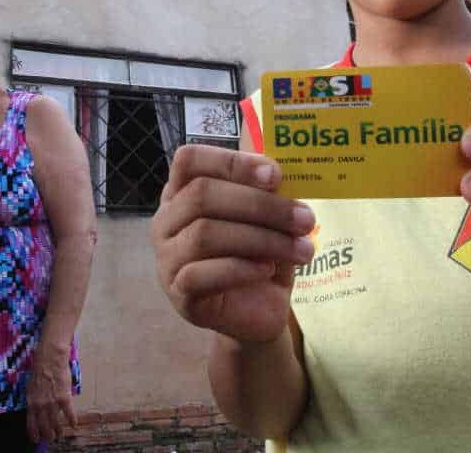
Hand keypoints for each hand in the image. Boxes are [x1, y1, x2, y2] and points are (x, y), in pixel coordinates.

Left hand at [26, 345, 75, 442]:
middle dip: (47, 435)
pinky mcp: (64, 398)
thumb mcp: (31, 387)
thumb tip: (35, 409)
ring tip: (60, 434)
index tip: (36, 439)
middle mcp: (41, 405)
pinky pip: (69, 413)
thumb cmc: (40, 369)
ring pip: (56, 422)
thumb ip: (33, 399)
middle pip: (44, 426)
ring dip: (58, 430)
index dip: (34, 433)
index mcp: (31, 402)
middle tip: (50, 438)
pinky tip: (73, 425)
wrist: (50, 359)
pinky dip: (72, 420)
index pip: (31, 423)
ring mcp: (52, 402)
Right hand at [151, 145, 315, 343]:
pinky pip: (201, 274)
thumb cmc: (258, 254)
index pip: (189, 160)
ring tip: (301, 250)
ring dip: (261, 239)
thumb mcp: (267, 218)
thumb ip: (266, 192)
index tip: (275, 176)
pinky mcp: (179, 293)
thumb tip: (277, 174)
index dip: (231, 162)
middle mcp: (166, 220)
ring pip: (205, 234)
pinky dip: (240, 269)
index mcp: (182, 191)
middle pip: (201, 195)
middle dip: (260, 205)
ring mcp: (166, 258)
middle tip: (304, 218)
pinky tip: (268, 270)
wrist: (257, 309)